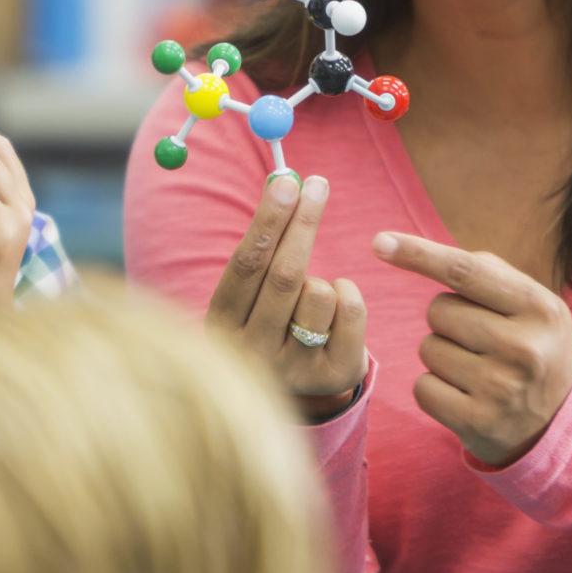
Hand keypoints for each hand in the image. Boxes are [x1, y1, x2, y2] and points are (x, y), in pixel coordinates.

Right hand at [206, 175, 367, 415]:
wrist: (286, 390)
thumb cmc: (267, 320)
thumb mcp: (250, 293)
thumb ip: (263, 245)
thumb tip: (283, 182)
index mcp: (221, 325)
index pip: (246, 264)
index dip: (268, 220)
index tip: (286, 182)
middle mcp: (252, 353)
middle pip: (285, 275)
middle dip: (303, 222)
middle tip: (317, 184)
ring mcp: (292, 369)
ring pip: (320, 293)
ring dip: (323, 278)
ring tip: (312, 294)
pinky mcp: (331, 377)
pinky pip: (350, 312)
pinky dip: (348, 292)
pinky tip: (335, 306)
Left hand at [369, 232, 571, 468]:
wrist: (559, 423)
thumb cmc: (534, 347)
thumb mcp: (534, 306)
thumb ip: (489, 273)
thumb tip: (416, 251)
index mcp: (539, 308)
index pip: (466, 272)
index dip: (419, 254)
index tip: (379, 242)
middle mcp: (525, 347)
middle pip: (439, 310)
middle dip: (446, 320)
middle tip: (479, 340)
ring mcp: (501, 388)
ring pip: (428, 349)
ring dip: (441, 355)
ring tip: (477, 369)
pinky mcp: (478, 422)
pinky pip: (423, 387)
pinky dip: (434, 388)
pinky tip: (465, 395)